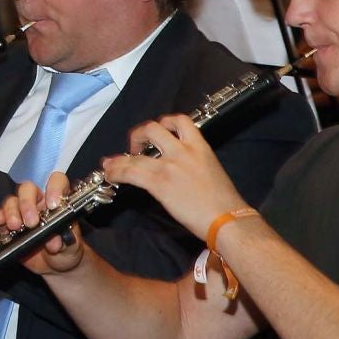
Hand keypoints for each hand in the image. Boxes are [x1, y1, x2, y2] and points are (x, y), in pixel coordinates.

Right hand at [0, 172, 84, 274]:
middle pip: (28, 189)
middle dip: (27, 203)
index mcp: (58, 202)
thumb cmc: (67, 251)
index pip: (56, 182)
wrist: (56, 266)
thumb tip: (55, 241)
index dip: (54, 188)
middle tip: (31, 222)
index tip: (53, 204)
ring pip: (12, 201)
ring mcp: (22, 212)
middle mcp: (38, 203)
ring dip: (11, 212)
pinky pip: (0, 216)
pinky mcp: (9, 225)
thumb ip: (67, 242)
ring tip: (15, 226)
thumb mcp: (73, 247)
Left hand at [100, 116, 246, 240]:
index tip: (157, 132)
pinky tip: (111, 176)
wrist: (227, 218)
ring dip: (119, 159)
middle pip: (153, 128)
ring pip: (136, 152)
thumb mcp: (211, 170)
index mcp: (200, 147)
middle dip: (139, 134)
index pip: (181, 120)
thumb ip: (193, 162)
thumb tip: (177, 168)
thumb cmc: (223, 201)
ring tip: (110, 164)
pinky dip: (116, 172)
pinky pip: (131, 172)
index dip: (164, 122)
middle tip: (135, 147)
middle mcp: (183, 151)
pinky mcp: (159, 183)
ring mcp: (170, 166)